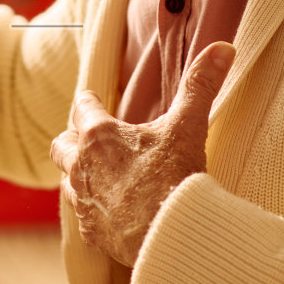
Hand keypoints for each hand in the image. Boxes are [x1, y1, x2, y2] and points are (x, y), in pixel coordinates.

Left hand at [50, 42, 234, 266]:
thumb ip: (201, 86)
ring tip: (95, 176)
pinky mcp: (91, 232)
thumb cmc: (174, 178)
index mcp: (99, 136)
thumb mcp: (188, 126)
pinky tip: (107, 214)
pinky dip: (93, 211)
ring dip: (78, 175)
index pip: (83, 107)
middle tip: (84, 137)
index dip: (89, 101)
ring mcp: (83, 201)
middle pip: (61, 145)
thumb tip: (222, 48)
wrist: (171, 235)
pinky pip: (84, 217)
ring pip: (67, 182)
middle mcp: (82, 166)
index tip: (90, 98)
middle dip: (71, 139)